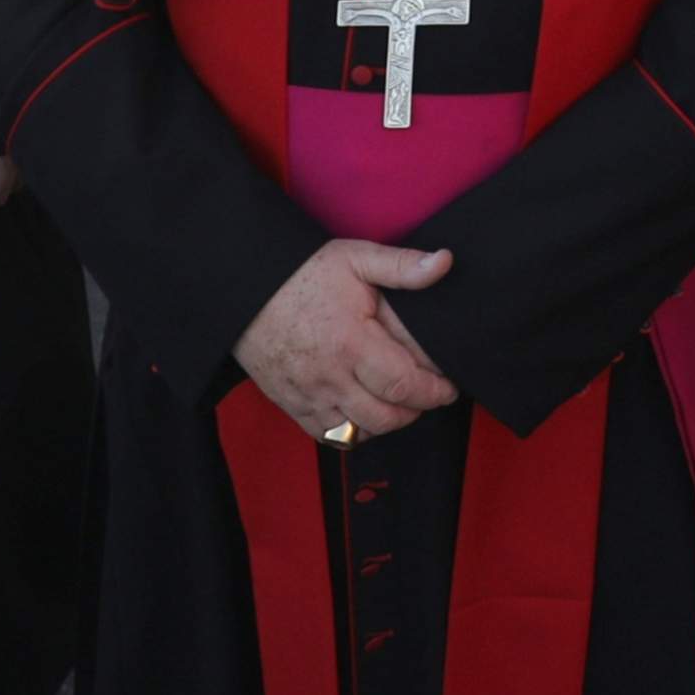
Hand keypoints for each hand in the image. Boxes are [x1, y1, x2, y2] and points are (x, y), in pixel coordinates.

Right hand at [234, 240, 460, 440]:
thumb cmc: (304, 274)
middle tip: (431, 395)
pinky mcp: (290, 403)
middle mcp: (329, 377)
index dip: (434, 391)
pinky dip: (353, 432)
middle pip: (385, 416)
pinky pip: (328, 435)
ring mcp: (307, 395)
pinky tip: (365, 412)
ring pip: (358, 432)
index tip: (449, 387)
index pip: (403, 385)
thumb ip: (403, 266)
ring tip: (400, 402)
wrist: (244, 291)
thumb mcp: (357, 258)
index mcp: (352, 343)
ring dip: (386, 422)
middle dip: (416, 410)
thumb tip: (445, 262)